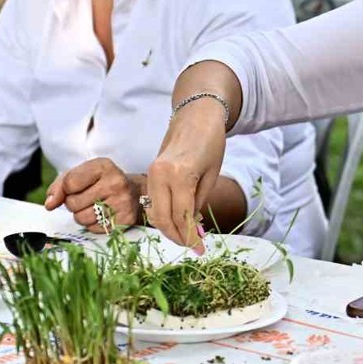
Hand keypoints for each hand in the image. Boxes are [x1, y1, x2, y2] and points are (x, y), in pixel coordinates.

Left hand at [45, 157, 143, 232]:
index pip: (69, 182)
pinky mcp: (125, 220)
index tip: (74, 187)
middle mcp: (116, 183)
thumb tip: (49, 204)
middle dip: (74, 203)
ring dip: (82, 215)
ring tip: (94, 207)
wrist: (135, 193)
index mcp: (103, 166)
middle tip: (87, 198)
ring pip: (82, 218)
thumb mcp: (82, 174)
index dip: (66, 189)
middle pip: (73, 203)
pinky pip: (93, 229)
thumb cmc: (102, 182)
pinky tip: (103, 215)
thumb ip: (60, 186)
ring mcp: (123, 202)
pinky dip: (93, 224)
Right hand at [145, 101, 228, 253]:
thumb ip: (199, 201)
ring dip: (169, 227)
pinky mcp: (150, 171)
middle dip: (177, 236)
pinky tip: (179, 219)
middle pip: (162, 218)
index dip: (190, 236)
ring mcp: (152, 172)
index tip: (200, 249)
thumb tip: (192, 225)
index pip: (182, 216)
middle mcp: (161, 174)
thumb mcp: (212, 174)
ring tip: (187, 235)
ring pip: (155, 211)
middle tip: (192, 246)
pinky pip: (154, 200)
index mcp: (181, 175)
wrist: (196, 114)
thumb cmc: (211, 141)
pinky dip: (164, 213)